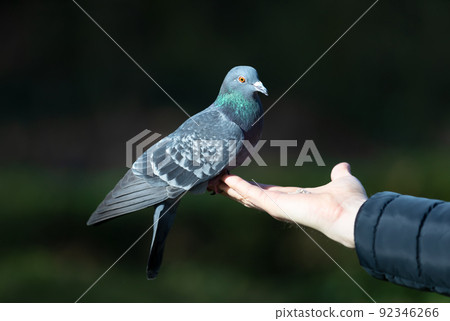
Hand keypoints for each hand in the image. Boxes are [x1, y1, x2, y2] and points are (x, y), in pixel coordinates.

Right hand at [212, 162, 366, 247]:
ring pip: (248, 196)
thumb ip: (338, 174)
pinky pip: (253, 194)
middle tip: (216, 180)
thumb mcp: (341, 181)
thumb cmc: (349, 201)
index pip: (267, 193)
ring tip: (214, 179)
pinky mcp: (276, 204)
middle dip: (234, 189)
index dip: (251, 187)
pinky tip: (226, 179)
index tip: (237, 180)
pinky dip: (239, 186)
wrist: (352, 215)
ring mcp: (277, 206)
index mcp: (294, 199)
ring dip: (231, 188)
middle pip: (251, 196)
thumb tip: (343, 167)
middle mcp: (282, 204)